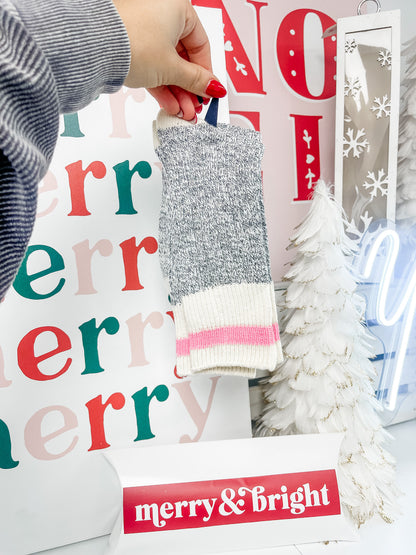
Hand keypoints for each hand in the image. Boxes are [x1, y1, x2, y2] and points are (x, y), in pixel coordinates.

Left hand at [112, 0, 226, 120]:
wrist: (95, 47)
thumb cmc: (133, 43)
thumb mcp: (172, 68)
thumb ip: (196, 80)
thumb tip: (212, 87)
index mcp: (177, 7)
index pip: (200, 44)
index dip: (205, 73)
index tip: (207, 92)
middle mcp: (160, 12)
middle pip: (182, 56)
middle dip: (188, 87)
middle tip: (193, 107)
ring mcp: (143, 27)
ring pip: (166, 64)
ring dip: (176, 91)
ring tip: (181, 111)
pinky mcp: (129, 43)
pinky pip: (151, 65)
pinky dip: (160, 84)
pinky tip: (168, 104)